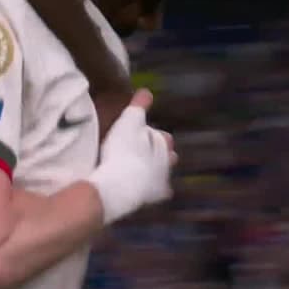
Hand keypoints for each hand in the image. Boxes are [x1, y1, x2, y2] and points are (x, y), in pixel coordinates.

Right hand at [87, 89, 176, 223]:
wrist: (122, 184)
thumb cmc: (124, 150)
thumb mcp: (129, 121)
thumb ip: (139, 106)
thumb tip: (146, 92)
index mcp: (162, 142)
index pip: (160, 136)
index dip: (150, 135)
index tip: (140, 134)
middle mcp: (166, 161)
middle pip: (166, 154)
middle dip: (159, 152)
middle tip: (145, 151)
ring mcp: (162, 180)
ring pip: (164, 173)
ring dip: (156, 170)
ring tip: (144, 169)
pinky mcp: (155, 197)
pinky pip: (159, 193)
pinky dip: (154, 191)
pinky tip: (146, 191)